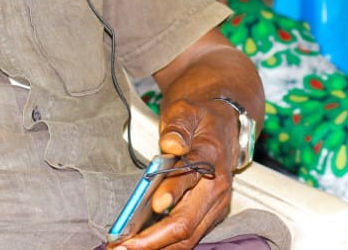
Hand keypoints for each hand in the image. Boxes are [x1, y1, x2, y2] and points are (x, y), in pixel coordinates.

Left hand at [111, 99, 237, 248]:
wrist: (224, 128)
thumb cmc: (201, 120)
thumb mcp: (187, 110)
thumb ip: (178, 125)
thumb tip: (171, 144)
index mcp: (210, 158)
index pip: (191, 177)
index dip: (173, 191)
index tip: (155, 203)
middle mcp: (217, 188)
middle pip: (187, 222)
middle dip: (154, 238)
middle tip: (123, 243)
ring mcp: (215, 206)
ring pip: (187, 238)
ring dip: (156, 247)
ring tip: (124, 248)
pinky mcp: (209, 217)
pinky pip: (188, 239)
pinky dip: (164, 246)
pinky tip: (140, 246)